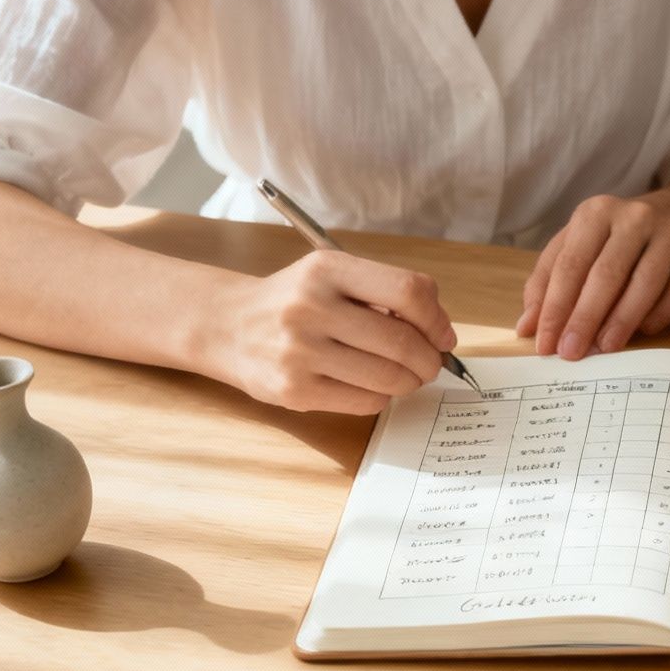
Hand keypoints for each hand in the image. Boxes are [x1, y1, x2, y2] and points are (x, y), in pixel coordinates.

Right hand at [206, 250, 454, 414]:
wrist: (227, 326)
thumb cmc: (295, 300)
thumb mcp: (332, 276)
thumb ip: (384, 293)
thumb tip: (442, 334)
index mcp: (328, 268)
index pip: (408, 291)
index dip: (436, 319)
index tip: (442, 335)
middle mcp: (311, 306)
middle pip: (402, 341)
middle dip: (429, 359)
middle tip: (431, 364)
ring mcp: (299, 350)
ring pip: (387, 377)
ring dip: (409, 382)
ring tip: (405, 377)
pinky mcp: (293, 389)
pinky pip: (364, 401)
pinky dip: (381, 397)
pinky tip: (372, 386)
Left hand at [515, 192, 669, 358]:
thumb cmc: (617, 237)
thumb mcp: (579, 245)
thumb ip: (548, 281)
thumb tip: (528, 327)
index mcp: (595, 212)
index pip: (569, 265)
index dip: (555, 308)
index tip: (545, 344)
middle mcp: (634, 216)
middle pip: (606, 274)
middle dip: (585, 318)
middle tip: (571, 353)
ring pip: (645, 282)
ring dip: (622, 321)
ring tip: (605, 348)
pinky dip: (661, 314)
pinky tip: (644, 331)